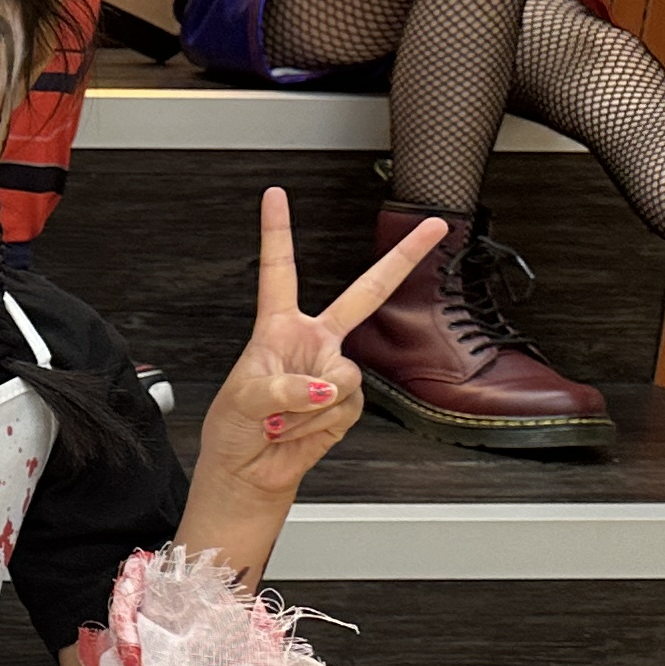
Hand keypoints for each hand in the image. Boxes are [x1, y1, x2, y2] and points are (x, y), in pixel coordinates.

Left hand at [195, 186, 439, 500]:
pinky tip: (298, 428)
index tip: (275, 196)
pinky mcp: (345, 403)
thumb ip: (283, 387)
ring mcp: (332, 371)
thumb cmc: (233, 427)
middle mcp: (311, 342)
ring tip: (282, 416)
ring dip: (309, 405)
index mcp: (278, 327)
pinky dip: (318, 424)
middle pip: (364, 294)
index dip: (278, 232)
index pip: (279, 271)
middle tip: (431, 228)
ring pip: (345, 377)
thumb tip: (325, 386)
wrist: (248, 470)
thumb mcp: (243, 399)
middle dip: (401, 260)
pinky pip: (345, 407)